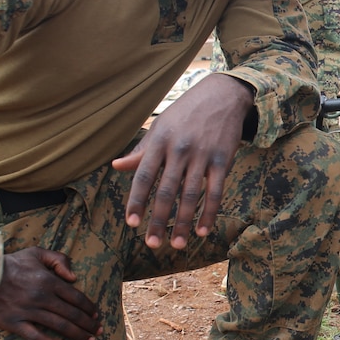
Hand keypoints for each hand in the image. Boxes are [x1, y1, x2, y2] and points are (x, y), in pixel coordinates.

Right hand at [0, 247, 101, 339]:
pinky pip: (36, 337)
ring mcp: (28, 311)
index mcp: (49, 280)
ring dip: (78, 335)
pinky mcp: (14, 323)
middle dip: (88, 324)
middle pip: (72, 314)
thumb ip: (58, 260)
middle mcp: (42, 297)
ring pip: (59, 326)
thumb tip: (74, 277)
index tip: (97, 316)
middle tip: (98, 332)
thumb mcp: (35, 253)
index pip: (76, 297)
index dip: (89, 308)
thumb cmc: (9, 264)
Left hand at [113, 73, 251, 248]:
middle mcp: (179, 149)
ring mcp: (202, 155)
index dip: (137, 201)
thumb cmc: (186, 113)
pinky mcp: (223, 160)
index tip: (131, 223)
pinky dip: (208, 212)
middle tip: (152, 243)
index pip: (144, 176)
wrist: (222, 95)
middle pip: (166, 191)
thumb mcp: (160, 126)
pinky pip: (215, 191)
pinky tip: (202, 231)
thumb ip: (141, 150)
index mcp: (159, 141)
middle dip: (158, 219)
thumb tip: (116, 166)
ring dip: (182, 222)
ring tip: (176, 244)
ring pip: (190, 195)